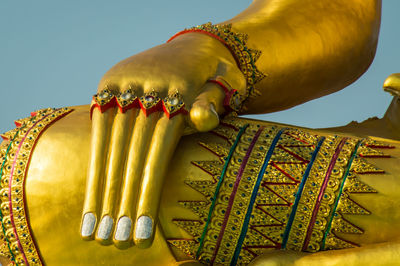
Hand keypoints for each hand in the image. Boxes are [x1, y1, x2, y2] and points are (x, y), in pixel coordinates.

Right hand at [80, 32, 245, 248]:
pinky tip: (90, 197)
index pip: (156, 153)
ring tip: (96, 232)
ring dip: (102, 191)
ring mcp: (124, 85)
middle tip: (116, 244)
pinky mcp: (109, 85)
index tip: (142, 236)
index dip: (146, 195)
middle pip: (130, 154)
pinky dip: (95, 166)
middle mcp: (145, 87)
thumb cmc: (216, 78)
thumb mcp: (224, 84)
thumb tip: (202, 118)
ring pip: (111, 147)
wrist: (197, 46)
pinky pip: (99, 131)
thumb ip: (212, 102)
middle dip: (122, 202)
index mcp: (178, 90)